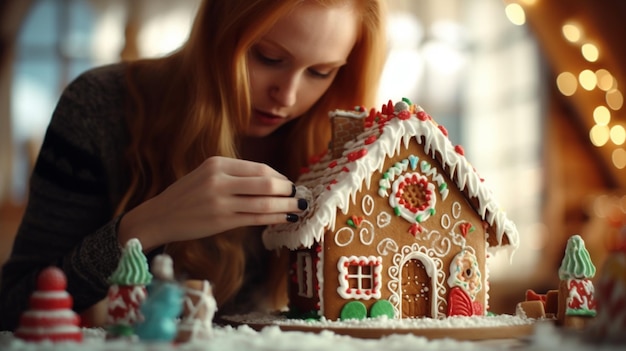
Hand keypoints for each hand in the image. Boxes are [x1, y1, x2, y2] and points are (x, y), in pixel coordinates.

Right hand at [118, 156, 305, 250]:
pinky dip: (273, 218)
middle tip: (300, 196)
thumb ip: (235, 176)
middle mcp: (220, 180)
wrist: (159, 216)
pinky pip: (255, 219)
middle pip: (266, 183)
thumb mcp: (207, 175)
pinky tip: (284, 218)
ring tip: (299, 208)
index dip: (280, 177)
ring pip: (264, 203)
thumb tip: (271, 181)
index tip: (289, 184)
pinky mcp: (221, 221)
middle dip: (288, 190)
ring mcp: (221, 202)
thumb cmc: (186, 195)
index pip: (259, 168)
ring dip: (286, 206)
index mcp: (218, 164)